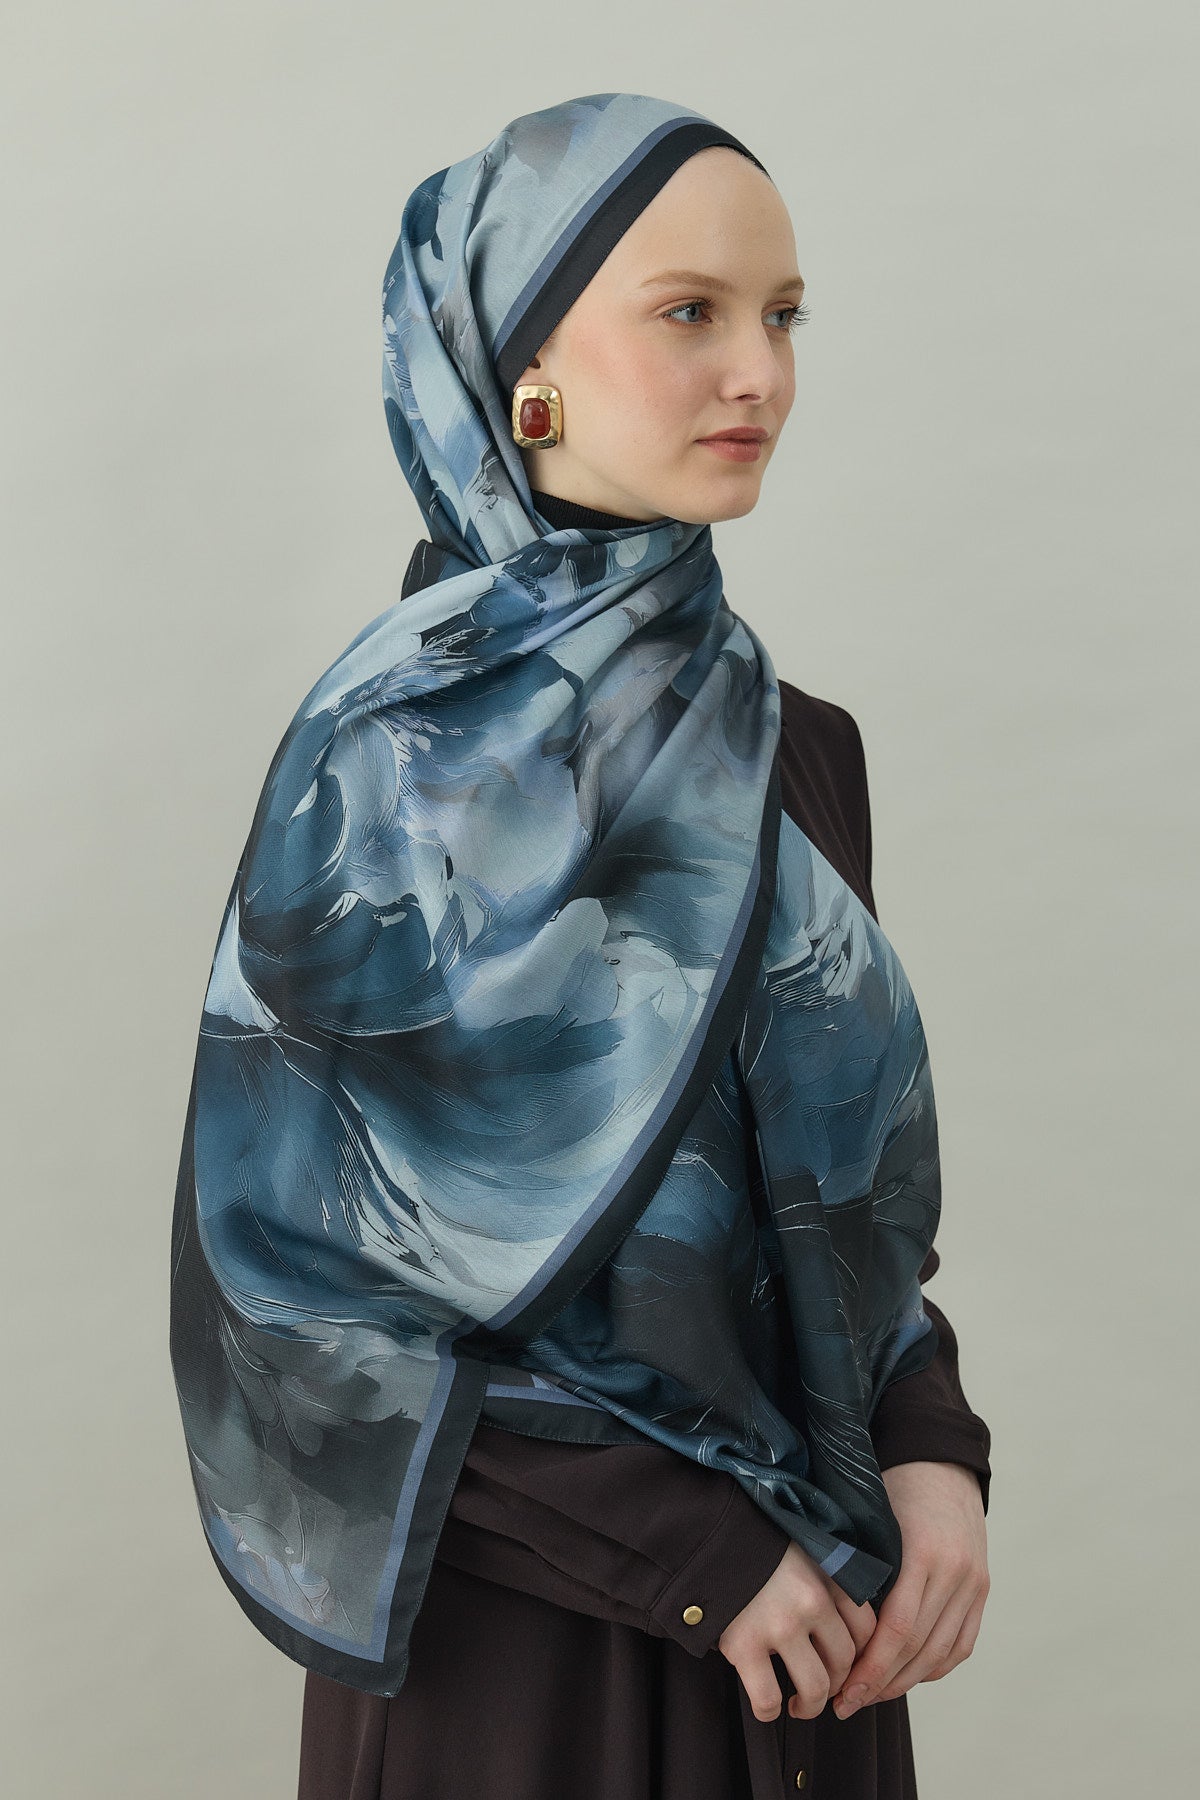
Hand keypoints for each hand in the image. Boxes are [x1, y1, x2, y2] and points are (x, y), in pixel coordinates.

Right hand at [717, 1540, 878, 1722]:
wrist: (706, 1537)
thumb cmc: (757, 1547)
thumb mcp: (803, 1551)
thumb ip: (826, 1581)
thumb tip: (847, 1628)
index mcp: (828, 1576)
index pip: (867, 1630)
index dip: (859, 1658)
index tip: (845, 1667)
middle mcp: (812, 1600)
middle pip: (844, 1663)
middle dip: (836, 1686)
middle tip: (821, 1689)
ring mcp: (780, 1624)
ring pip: (815, 1688)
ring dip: (810, 1707)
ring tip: (798, 1705)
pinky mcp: (745, 1644)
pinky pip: (768, 1698)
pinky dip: (770, 1711)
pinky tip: (768, 1706)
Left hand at [831, 1461, 989, 1719]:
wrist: (940, 1459)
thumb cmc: (892, 1485)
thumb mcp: (870, 1520)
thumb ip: (858, 1567)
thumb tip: (828, 1626)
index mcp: (924, 1553)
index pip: (897, 1630)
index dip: (870, 1668)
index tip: (843, 1691)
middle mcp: (955, 1572)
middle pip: (919, 1649)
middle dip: (881, 1684)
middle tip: (848, 1704)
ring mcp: (973, 1582)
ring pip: (941, 1653)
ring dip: (905, 1682)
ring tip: (871, 1695)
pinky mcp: (981, 1588)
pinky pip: (961, 1644)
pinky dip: (934, 1667)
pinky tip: (906, 1676)